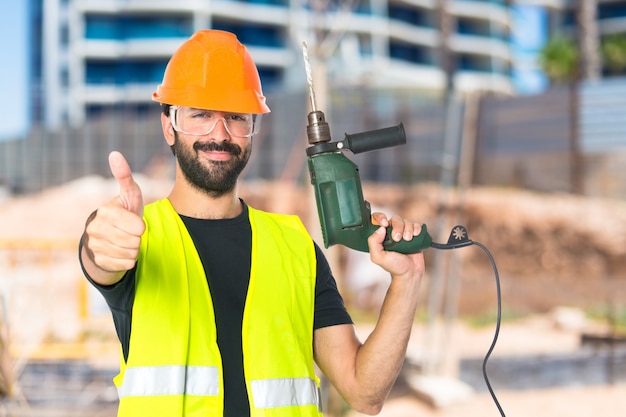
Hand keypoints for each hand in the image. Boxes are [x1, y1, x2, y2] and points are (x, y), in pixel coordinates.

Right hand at [81, 151, 145, 282]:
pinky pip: (125, 264)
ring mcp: (95, 245)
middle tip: (130, 232)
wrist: (109, 236)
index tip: (135, 222)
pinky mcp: (98, 260)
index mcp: (105, 211)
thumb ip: (125, 176)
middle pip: (134, 241)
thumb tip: (115, 154)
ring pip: (130, 253)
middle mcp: (96, 228)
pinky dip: (128, 260)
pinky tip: (121, 251)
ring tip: (126, 240)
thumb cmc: (124, 212)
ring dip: (133, 248)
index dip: (141, 226)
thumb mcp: (129, 195)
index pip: (138, 227)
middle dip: (137, 237)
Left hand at [367, 212, 424, 277]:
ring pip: (406, 221)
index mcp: (381, 235)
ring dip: (408, 229)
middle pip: (395, 219)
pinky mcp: (414, 235)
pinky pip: (416, 225)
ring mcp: (403, 233)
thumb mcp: (378, 257)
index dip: (380, 217)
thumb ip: (373, 242)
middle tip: (397, 239)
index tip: (384, 224)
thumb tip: (380, 228)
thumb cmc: (394, 266)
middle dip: (397, 227)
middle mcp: (392, 232)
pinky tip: (415, 235)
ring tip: (408, 240)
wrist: (410, 273)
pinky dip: (417, 228)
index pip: (377, 219)